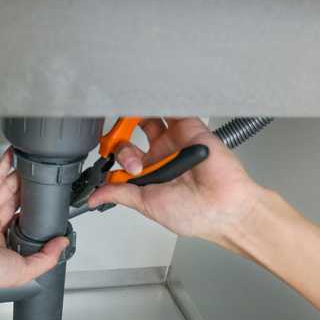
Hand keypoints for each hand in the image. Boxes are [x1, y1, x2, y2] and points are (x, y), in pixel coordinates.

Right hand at [0, 148, 68, 297]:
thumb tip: (62, 244)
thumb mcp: (26, 271)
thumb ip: (47, 258)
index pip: (23, 220)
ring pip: (6, 187)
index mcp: (4, 243)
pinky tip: (13, 157)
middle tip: (42, 178)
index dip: (35, 210)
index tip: (47, 203)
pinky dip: (3, 166)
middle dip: (28, 189)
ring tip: (32, 163)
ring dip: (18, 175)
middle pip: (16, 200)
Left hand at [87, 117, 272, 245]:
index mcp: (149, 178)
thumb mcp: (147, 205)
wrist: (223, 206)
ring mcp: (174, 142)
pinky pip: (170, 110)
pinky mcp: (189, 128)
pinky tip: (147, 107)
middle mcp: (160, 158)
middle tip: (126, 153)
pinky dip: (157, 105)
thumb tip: (96, 197)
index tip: (106, 163)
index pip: (122, 161)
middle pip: (129, 138)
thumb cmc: (195, 214)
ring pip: (146, 120)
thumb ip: (121, 195)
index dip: (112, 159)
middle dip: (121, 142)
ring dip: (134, 118)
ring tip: (129, 122)